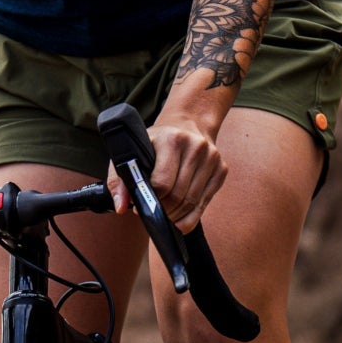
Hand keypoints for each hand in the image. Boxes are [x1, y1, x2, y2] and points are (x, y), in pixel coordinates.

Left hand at [120, 111, 222, 231]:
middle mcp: (195, 147)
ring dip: (176, 216)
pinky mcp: (221, 169)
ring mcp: (212, 158)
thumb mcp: (134, 151)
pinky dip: (191, 217)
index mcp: (172, 139)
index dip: (150, 199)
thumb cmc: (157, 140)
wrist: (188, 122)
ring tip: (164, 217)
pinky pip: (205, 203)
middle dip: (163, 211)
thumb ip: (120, 179)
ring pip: (192, 202)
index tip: (140, 206)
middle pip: (178, 195)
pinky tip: (179, 219)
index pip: (162, 183)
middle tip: (152, 214)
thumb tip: (121, 207)